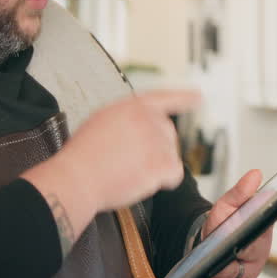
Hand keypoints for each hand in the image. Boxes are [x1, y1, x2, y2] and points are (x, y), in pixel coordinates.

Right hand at [23, 90, 199, 244]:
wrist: (78, 177)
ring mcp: (156, 140)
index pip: (165, 98)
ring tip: (127, 170)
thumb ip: (128, 118)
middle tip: (131, 161)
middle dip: (157, 148)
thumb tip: (145, 126)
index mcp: (133, 106)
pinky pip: (175, 174)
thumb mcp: (103, 120)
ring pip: (171, 156)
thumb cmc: (83, 156)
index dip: (183, 98)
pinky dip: (163, 181)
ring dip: (156, 166)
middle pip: (169, 134)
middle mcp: (148, 119)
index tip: (198, 97)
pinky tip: (142, 180)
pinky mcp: (161, 162)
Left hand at [204, 169, 269, 277]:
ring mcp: (252, 270)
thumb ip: (240, 191)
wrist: (213, 242)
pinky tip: (210, 275)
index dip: (247, 234)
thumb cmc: (224, 223)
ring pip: (235, 273)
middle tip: (215, 249)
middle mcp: (261, 251)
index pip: (259, 232)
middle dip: (229, 251)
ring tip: (209, 261)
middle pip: (247, 254)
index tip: (234, 234)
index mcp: (263, 229)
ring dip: (220, 268)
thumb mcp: (228, 204)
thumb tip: (255, 174)